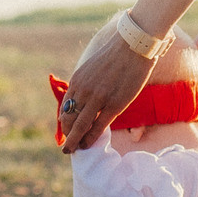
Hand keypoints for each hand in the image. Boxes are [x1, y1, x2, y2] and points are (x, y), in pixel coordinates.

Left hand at [55, 22, 158, 152]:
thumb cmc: (116, 56)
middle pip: (69, 119)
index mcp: (77, 81)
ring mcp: (98, 99)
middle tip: (67, 147)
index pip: (65, 107)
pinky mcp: (114, 105)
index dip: (64, 123)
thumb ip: (86, 84)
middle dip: (67, 135)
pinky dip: (90, 139)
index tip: (66, 132)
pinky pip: (97, 127)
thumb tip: (82, 98)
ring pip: (80, 126)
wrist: (133, 46)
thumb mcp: (93, 68)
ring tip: (74, 150)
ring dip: (75, 141)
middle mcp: (83, 91)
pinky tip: (88, 145)